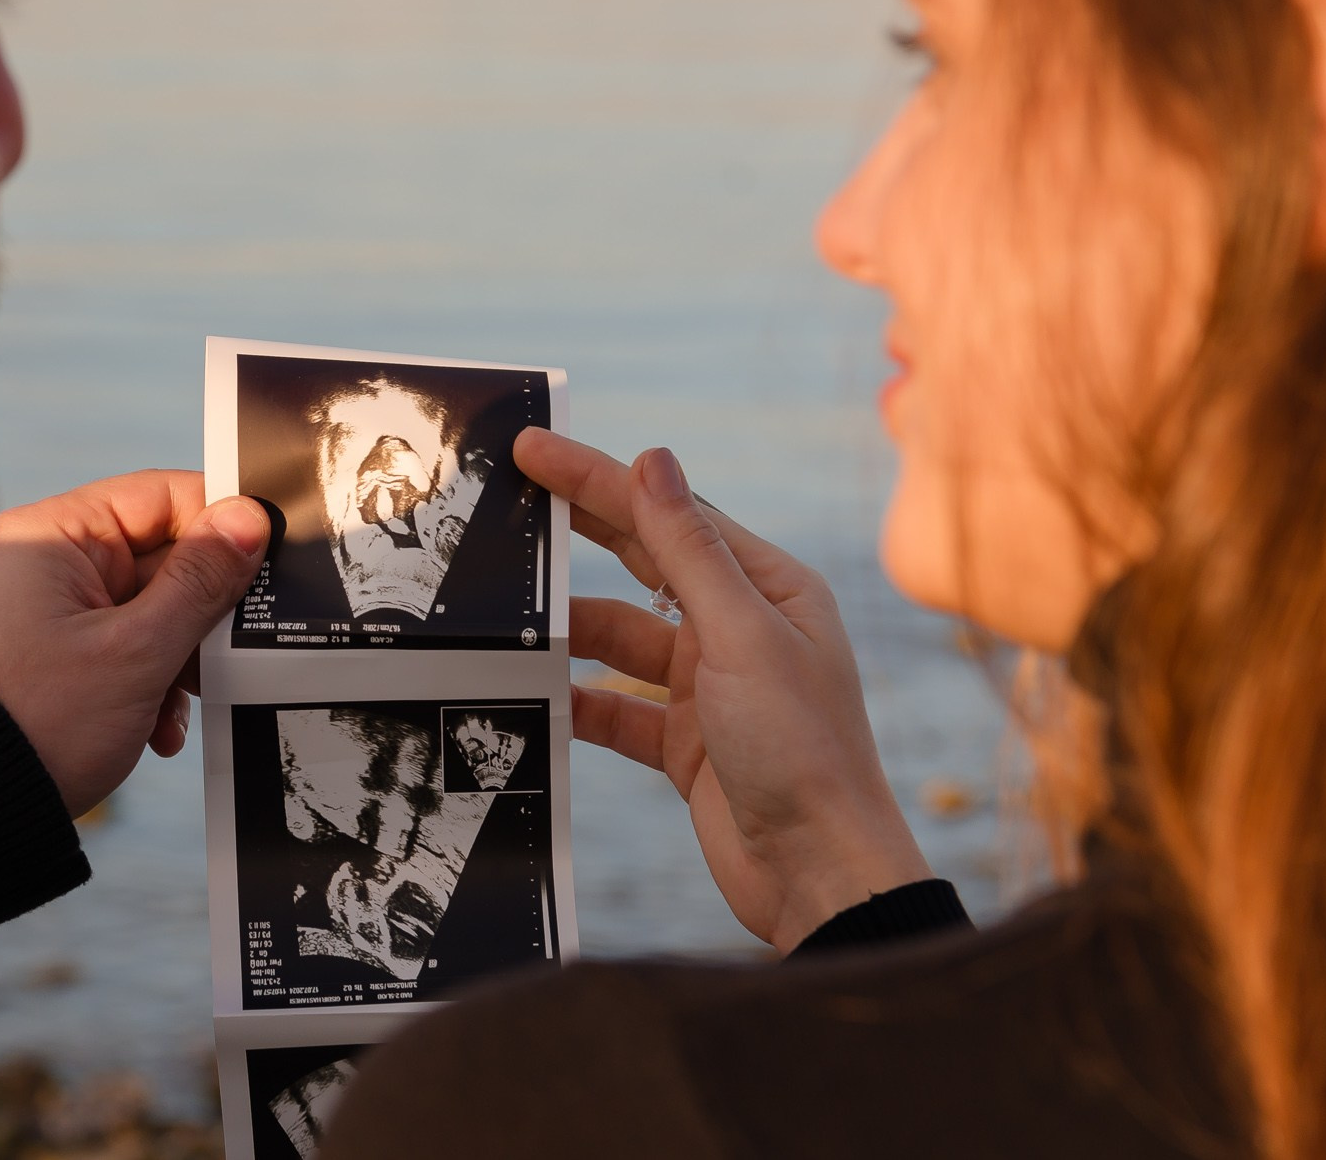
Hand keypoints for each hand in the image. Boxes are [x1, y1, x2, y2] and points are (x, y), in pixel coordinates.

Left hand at [0, 471, 270, 818]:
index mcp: (53, 535)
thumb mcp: (137, 650)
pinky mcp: (55, 655)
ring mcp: (50, 610)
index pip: (159, 495)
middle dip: (200, 614)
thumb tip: (248, 518)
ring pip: (150, 611)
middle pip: (160, 558)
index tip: (268, 557)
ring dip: (179, 660)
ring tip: (183, 706)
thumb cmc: (38, 722)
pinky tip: (158, 731)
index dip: (219, 522)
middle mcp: (47, 561)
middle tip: (235, 652)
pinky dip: (150, 685)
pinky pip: (124, 648)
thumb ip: (200, 581)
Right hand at [517, 428, 930, 951]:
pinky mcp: (684, 744)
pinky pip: (613, 708)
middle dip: (577, 531)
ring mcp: (709, 688)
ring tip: (505, 609)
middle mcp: (739, 630)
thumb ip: (689, 550)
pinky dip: (575, 699)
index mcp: (769, 589)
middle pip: (642, 563)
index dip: (599, 478)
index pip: (670, 514)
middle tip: (505, 495)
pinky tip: (531, 691)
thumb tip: (654, 458)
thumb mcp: (741, 638)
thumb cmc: (802, 751)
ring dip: (569, 627)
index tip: (534, 448)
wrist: (820, 877)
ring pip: (619, 639)